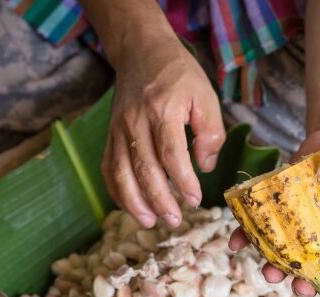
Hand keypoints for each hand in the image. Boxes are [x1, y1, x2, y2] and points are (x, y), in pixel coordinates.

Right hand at [102, 36, 224, 228]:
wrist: (141, 51)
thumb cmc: (179, 75)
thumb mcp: (206, 96)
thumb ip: (211, 132)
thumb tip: (206, 166)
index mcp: (163, 111)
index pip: (171, 155)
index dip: (182, 182)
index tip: (194, 200)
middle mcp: (136, 122)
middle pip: (144, 168)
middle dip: (159, 199)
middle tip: (175, 220)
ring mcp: (119, 129)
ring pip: (121, 172)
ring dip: (134, 202)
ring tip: (150, 222)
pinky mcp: (110, 134)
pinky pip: (109, 167)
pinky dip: (117, 190)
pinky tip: (130, 207)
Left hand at [228, 130, 319, 296]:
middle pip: (316, 266)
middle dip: (308, 280)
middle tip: (302, 286)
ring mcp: (298, 224)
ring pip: (285, 255)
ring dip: (275, 267)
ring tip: (268, 273)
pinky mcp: (277, 208)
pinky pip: (257, 228)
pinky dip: (243, 237)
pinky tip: (234, 243)